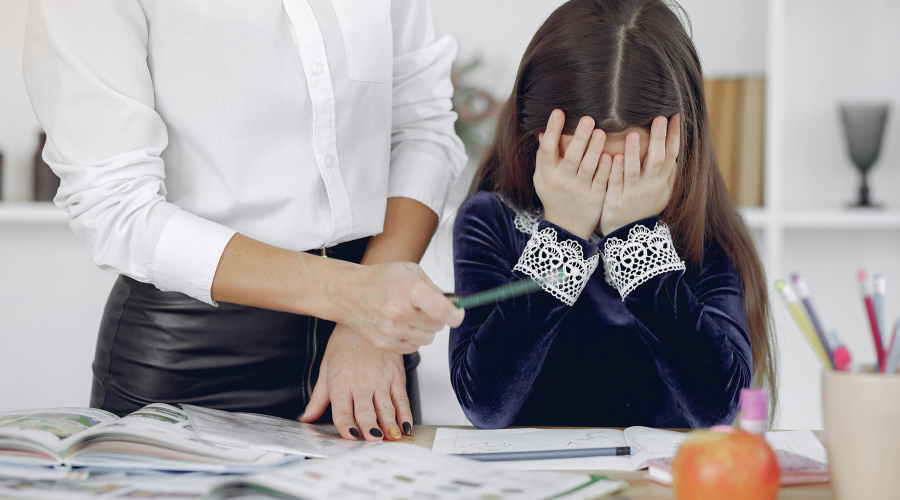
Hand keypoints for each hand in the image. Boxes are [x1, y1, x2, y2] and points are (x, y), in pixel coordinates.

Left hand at [299, 325, 411, 440]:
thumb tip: (306, 418)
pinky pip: (401, 398)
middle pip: (365, 410)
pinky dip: (405, 414)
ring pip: (386, 407)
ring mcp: (380, 379)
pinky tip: (406, 426)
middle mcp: (361, 382)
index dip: (345, 424)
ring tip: (391, 437)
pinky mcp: (396, 375)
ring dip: (389, 424)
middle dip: (369, 427)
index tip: (350, 437)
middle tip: (373, 440)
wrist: (365, 318)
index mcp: (340, 382)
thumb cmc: (344, 343)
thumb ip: (318, 398)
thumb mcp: (326, 368)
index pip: (341, 409)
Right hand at [338, 262, 462, 353]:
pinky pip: (414, 347)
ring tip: (410, 315)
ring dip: (425, 329)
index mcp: (408, 290)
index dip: (455, 315)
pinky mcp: (386, 344)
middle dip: (437, 317)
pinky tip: (401, 324)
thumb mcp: (409, 271)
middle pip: (437, 326)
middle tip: (424, 307)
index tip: (457, 314)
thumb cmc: (378, 280)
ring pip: (428, 339)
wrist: (348, 293)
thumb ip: (433, 288)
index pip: (441, 310)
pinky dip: (412, 337)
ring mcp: (392, 331)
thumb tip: (453, 304)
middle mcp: (400, 312)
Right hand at [534, 110, 612, 239]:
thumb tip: (540, 132)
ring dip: (594, 150)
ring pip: (587, 168)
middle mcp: (562, 181)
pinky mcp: (594, 198)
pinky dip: (605, 169)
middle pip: (570, 157)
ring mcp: (579, 190)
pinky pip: (601, 181)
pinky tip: (611, 155)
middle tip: (588, 118)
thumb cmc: (554, 196)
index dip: (552, 131)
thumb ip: (543, 158)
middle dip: (579, 138)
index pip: (547, 149)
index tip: (558, 112)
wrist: (566, 228)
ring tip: (601, 132)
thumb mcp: (542, 179)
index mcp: (547, 174)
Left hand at [599, 114, 680, 235]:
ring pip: (634, 170)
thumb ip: (668, 178)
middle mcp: (650, 186)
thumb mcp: (661, 196)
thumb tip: (676, 160)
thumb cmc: (643, 212)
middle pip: (657, 159)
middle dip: (659, 138)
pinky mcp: (616, 201)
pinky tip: (613, 156)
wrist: (629, 237)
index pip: (671, 154)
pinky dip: (615, 171)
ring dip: (634, 152)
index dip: (674, 135)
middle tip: (659, 117)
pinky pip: (616, 184)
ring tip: (632, 133)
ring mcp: (633, 193)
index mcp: (661, 182)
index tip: (675, 115)